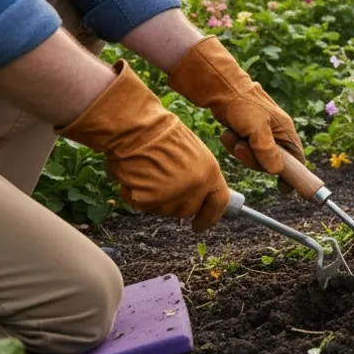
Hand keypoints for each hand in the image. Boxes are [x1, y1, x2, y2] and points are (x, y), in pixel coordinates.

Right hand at [58, 60, 228, 231]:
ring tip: (148, 172)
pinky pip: (142, 205)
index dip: (210, 217)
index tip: (200, 225)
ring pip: (164, 210)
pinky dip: (135, 195)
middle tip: (163, 186)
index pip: (219, 204)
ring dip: (155, 198)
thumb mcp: (194, 153)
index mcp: (211, 173)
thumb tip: (199, 195)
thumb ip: (200, 176)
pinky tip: (135, 175)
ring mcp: (172, 196)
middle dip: (176, 203)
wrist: (137, 127)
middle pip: (188, 210)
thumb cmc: (161, 133)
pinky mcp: (149, 200)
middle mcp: (195, 188)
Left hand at [167, 36, 305, 178]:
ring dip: (241, 151)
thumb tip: (277, 171)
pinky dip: (233, 144)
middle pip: (271, 163)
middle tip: (242, 148)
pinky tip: (229, 133)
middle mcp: (276, 135)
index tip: (285, 190)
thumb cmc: (243, 104)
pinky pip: (242, 151)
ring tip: (234, 136)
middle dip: (254, 159)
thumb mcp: (257, 128)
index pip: (296, 158)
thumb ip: (267, 150)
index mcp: (285, 131)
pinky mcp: (247, 135)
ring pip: (254, 158)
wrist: (222, 89)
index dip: (293, 175)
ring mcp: (261, 136)